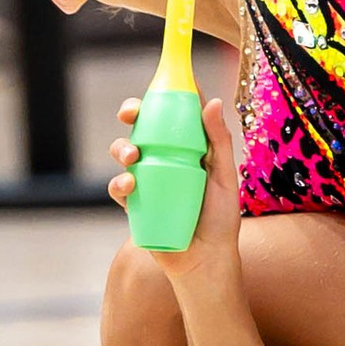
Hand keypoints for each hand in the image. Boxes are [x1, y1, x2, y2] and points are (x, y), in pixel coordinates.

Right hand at [108, 91, 243, 279]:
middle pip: (142, 128)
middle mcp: (164, 160)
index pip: (172, 116)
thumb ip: (219, 140)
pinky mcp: (135, 204)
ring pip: (124, 152)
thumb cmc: (221, 219)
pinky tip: (130, 183)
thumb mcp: (225, 176)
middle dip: (131, 115)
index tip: (160, 83)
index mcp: (186, 149)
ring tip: (131, 155)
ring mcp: (148, 181)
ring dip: (121, 147)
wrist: (207, 262)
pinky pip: (119, 187)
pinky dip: (119, 181)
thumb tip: (212, 101)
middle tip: (131, 113)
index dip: (162, 97)